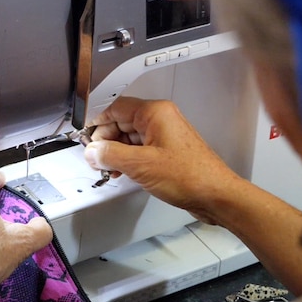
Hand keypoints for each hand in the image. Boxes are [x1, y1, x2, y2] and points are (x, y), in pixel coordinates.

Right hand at [83, 97, 242, 224]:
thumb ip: (111, 155)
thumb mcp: (141, 165)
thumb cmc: (192, 176)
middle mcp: (161, 120)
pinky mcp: (167, 152)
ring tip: (108, 168)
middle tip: (95, 158)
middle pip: (121, 122)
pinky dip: (128, 160)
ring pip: (129, 138)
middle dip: (105, 141)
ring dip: (115, 153)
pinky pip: (140, 150)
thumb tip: (93, 151)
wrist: (216, 195)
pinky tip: (122, 172)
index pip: (115, 107)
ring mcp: (165, 136)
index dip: (97, 122)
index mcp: (155, 113)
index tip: (86, 136)